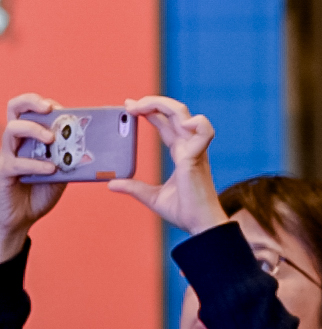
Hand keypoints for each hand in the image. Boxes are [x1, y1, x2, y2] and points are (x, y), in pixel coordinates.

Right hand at [1, 94, 71, 259]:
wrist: (22, 217)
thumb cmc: (40, 191)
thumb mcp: (62, 171)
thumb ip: (71, 158)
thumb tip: (97, 148)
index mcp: (29, 137)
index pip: (30, 109)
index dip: (44, 103)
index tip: (61, 108)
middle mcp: (16, 141)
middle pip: (14, 108)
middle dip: (31, 102)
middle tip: (49, 109)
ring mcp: (7, 154)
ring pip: (12, 129)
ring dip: (34, 129)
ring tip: (52, 139)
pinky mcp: (4, 171)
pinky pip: (17, 162)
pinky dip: (36, 164)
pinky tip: (50, 168)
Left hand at [108, 96, 224, 234]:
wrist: (200, 226)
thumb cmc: (185, 212)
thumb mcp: (152, 197)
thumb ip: (134, 187)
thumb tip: (111, 184)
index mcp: (181, 153)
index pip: (166, 122)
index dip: (150, 110)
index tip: (128, 107)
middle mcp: (189, 147)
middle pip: (174, 111)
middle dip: (151, 102)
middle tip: (129, 105)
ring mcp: (194, 150)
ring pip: (183, 113)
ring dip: (163, 104)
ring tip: (140, 106)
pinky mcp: (196, 158)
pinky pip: (203, 132)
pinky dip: (196, 122)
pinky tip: (180, 123)